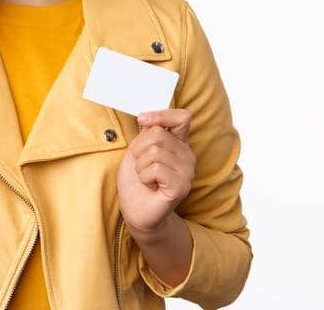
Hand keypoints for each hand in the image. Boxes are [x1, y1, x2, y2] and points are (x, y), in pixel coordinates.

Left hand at [117, 109, 196, 234]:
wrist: (136, 210)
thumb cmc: (136, 180)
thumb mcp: (137, 151)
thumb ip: (147, 134)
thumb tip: (147, 118)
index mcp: (178, 144)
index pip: (181, 118)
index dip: (161, 115)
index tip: (141, 119)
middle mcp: (187, 155)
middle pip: (157, 134)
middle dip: (138, 149)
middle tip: (141, 166)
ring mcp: (187, 171)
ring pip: (154, 151)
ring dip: (140, 166)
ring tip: (146, 177)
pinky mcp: (181, 186)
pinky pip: (155, 168)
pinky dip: (144, 177)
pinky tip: (150, 186)